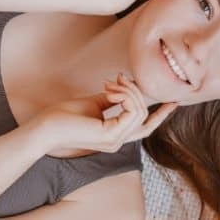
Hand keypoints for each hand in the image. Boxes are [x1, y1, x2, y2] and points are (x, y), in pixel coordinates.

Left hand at [32, 74, 176, 157]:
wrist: (44, 127)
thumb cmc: (63, 116)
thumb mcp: (94, 103)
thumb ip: (112, 98)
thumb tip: (124, 86)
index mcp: (115, 135)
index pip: (146, 127)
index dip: (161, 114)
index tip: (175, 101)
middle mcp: (118, 141)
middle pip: (144, 116)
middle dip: (137, 92)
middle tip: (118, 77)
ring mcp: (115, 141)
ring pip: (139, 112)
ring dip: (129, 91)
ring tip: (111, 83)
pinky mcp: (110, 135)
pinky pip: (132, 112)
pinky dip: (125, 96)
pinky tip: (111, 91)